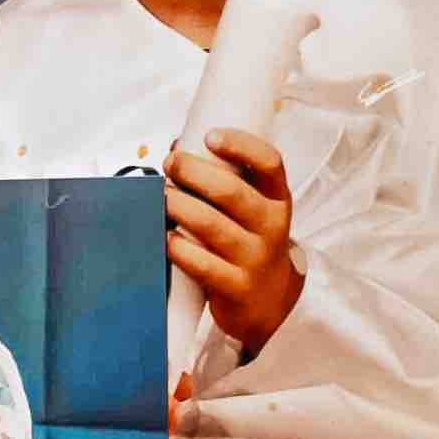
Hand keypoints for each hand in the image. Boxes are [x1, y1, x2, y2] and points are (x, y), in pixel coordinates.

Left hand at [163, 127, 304, 354]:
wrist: (268, 301)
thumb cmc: (250, 243)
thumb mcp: (253, 211)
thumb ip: (225, 180)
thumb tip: (178, 148)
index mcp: (277, 200)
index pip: (269, 163)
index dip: (240, 145)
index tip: (210, 136)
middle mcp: (271, 227)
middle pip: (232, 192)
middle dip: (193, 172)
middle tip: (170, 164)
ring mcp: (255, 259)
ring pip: (211, 226)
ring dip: (179, 207)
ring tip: (161, 198)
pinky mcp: (237, 287)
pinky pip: (202, 264)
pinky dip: (178, 248)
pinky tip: (165, 238)